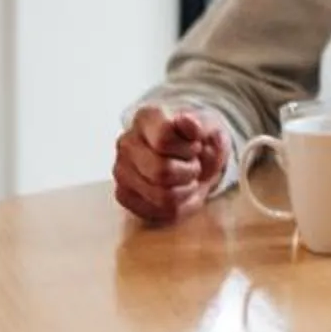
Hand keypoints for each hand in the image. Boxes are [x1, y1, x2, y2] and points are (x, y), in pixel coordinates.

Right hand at [114, 105, 230, 224]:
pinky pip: (158, 213)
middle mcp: (126, 142)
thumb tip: (186, 122)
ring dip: (186, 190)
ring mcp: (121, 170)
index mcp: (146, 118)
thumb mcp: (209, 129)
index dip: (190, 148)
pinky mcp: (123, 195)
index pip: (164, 139)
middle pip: (161, 171)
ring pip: (162, 196)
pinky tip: (178, 191)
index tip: (196, 145)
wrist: (196, 160)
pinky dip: (179, 206)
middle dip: (189, 172)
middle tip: (194, 165)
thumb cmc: (200, 143)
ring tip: (186, 178)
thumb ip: (200, 126)